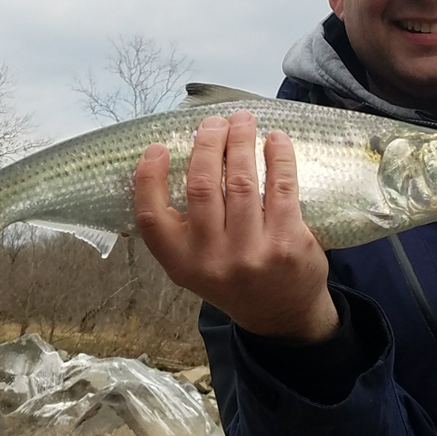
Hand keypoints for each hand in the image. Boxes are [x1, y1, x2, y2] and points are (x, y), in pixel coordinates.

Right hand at [133, 111, 338, 341]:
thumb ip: (183, 226)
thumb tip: (177, 160)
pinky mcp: (287, 244)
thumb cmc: (234, 277)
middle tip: (214, 122)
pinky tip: (276, 140)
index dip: (148, 178)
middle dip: (208, 144)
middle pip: (203, 186)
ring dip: (242, 141)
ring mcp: (252, 252)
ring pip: (243, 182)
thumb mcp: (195, 265)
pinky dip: (279, 158)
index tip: (156, 148)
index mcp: (181, 263)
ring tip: (243, 120)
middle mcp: (213, 259)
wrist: (282, 315)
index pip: (151, 217)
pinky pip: (281, 189)